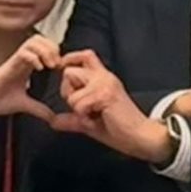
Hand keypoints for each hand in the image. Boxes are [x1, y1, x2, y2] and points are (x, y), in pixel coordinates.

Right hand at [0, 35, 62, 120]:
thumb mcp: (24, 105)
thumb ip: (39, 109)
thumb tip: (52, 118)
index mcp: (27, 66)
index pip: (45, 47)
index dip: (56, 53)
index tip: (61, 68)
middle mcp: (23, 60)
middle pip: (40, 39)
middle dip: (52, 47)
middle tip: (57, 64)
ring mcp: (16, 61)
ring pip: (33, 41)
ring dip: (45, 50)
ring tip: (50, 64)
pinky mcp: (9, 65)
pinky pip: (23, 52)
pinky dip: (34, 57)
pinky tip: (39, 68)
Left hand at [55, 51, 174, 163]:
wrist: (139, 136)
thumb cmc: (119, 128)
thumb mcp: (89, 121)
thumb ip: (70, 118)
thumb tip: (51, 120)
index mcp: (103, 78)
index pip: (85, 55)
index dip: (70, 59)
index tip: (62, 69)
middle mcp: (104, 76)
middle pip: (69, 71)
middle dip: (68, 92)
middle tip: (82, 107)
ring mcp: (105, 84)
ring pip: (72, 92)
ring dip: (77, 108)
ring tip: (93, 115)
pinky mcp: (105, 95)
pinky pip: (78, 105)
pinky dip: (83, 117)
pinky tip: (97, 119)